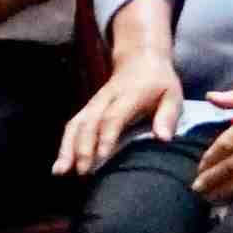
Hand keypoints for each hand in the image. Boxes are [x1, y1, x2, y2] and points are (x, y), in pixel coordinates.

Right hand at [56, 57, 179, 175]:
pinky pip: (73, 127)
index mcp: (129, 95)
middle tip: (82, 172)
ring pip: (76, 124)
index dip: (107, 135)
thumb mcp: (172, 94)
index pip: (114, 116)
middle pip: (89, 122)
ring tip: (60, 172)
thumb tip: (163, 139)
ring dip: (67, 147)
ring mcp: (94, 104)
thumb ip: (168, 116)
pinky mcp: (88, 110)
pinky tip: (60, 167)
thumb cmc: (159, 83)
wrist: (140, 60)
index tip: (102, 156)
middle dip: (83, 147)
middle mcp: (106, 99)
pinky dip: (64, 146)